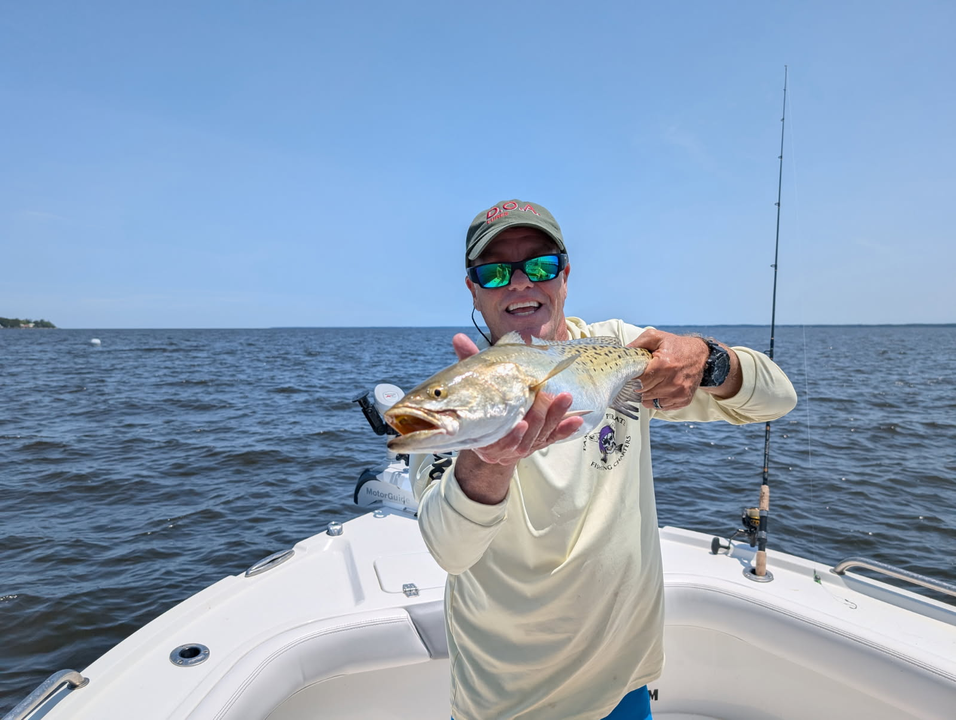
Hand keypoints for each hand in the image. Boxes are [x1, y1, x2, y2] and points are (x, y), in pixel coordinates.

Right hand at [451, 334, 581, 464]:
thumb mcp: (474, 387)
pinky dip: (566, 429)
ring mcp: (525, 444)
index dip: (513, 435)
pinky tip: (577, 419)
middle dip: (539, 417)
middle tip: (545, 396)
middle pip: (527, 436)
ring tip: (564, 398)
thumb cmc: (481, 405)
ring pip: (543, 434)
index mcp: (488, 438)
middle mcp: (507, 446)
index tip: (521, 424)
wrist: (487, 432)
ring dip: (556, 416)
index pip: (501, 441)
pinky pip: (554, 436)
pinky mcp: (539, 440)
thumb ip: (468, 363)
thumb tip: (458, 338)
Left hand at [627, 329, 708, 410]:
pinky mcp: (683, 400)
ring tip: (648, 383)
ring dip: (645, 394)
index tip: (629, 375)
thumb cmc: (677, 346)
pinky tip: (657, 389)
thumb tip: (624, 352)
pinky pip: (659, 406)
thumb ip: (638, 343)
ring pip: (648, 401)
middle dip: (636, 386)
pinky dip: (655, 399)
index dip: (630, 378)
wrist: (701, 355)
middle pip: (642, 392)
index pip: (638, 380)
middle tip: (637, 379)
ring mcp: (678, 393)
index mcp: (664, 365)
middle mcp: (672, 382)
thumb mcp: (656, 337)